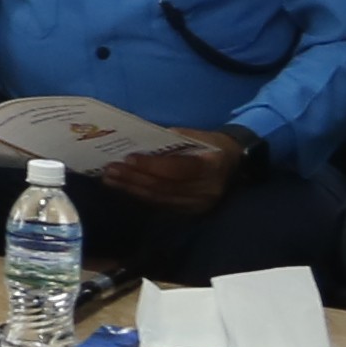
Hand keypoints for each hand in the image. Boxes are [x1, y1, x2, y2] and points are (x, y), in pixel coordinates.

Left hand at [97, 130, 243, 213]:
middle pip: (164, 186)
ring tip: (110, 179)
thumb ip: (171, 140)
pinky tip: (125, 187)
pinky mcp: (190, 211)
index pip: (179, 168)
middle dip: (134, 178)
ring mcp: (199, 204)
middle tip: (110, 169)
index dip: (152, 165)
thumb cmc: (211, 144)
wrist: (234, 164)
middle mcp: (207, 189)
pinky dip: (141, 195)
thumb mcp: (196, 135)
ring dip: (132, 189)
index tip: (129, 158)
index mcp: (211, 166)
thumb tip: (139, 142)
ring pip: (160, 198)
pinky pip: (161, 204)